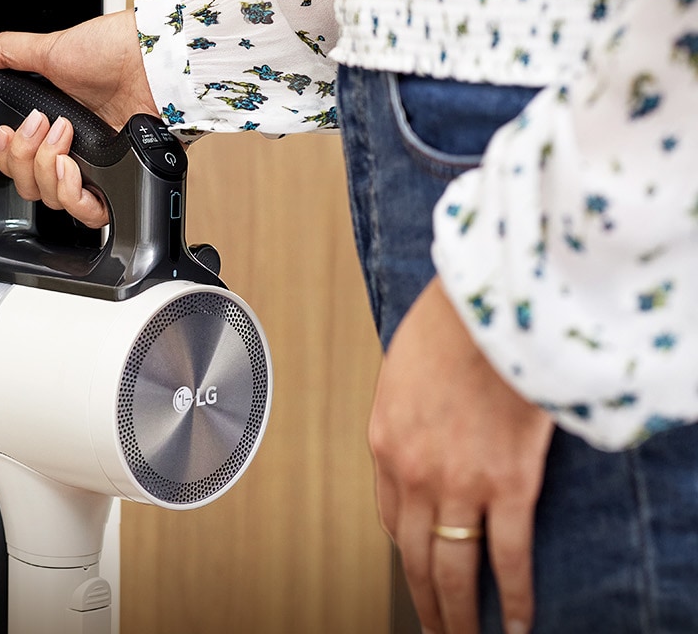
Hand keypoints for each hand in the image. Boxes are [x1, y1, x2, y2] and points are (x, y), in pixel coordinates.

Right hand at [0, 10, 156, 228]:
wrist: (149, 62)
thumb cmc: (110, 52)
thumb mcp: (49, 50)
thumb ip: (5, 52)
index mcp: (50, 126)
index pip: (13, 163)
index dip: (4, 155)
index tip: (7, 133)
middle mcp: (70, 151)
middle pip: (28, 187)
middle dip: (26, 158)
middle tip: (42, 126)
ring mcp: (95, 169)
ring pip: (53, 202)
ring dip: (48, 173)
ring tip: (64, 141)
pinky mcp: (119, 181)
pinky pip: (89, 213)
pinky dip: (75, 197)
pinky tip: (73, 170)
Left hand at [369, 277, 553, 633]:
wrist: (486, 304)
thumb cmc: (449, 326)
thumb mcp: (403, 375)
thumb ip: (410, 418)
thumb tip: (425, 438)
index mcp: (384, 444)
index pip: (389, 520)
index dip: (406, 556)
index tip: (416, 578)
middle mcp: (414, 472)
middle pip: (416, 558)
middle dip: (428, 604)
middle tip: (436, 632)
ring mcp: (459, 483)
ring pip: (456, 569)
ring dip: (461, 615)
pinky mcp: (507, 483)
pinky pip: (508, 557)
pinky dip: (516, 597)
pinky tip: (520, 621)